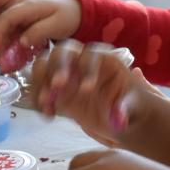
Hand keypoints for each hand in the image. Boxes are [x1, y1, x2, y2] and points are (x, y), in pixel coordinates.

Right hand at [0, 0, 83, 70]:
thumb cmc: (69, 16)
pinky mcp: (25, 19)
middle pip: (4, 21)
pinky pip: (14, 29)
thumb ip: (39, 32)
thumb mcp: (57, 25)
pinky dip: (11, 40)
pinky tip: (12, 52)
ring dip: (4, 41)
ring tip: (3, 57)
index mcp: (29, 4)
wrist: (77, 10)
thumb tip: (22, 41)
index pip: (7, 17)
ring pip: (7, 26)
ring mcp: (23, 12)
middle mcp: (22, 6)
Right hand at [28, 39, 162, 145]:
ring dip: (41, 81)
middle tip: (56, 87)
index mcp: (102, 59)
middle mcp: (80, 60)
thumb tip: (118, 117)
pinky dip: (37, 99)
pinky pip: (39, 86)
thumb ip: (124, 108)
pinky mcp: (54, 88)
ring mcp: (64, 73)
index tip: (86, 91)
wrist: (116, 116)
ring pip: (43, 64)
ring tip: (46, 102)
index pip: (90, 56)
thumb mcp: (131, 105)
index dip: (86, 69)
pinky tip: (48, 114)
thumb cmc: (128, 104)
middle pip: (61, 52)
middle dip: (56, 67)